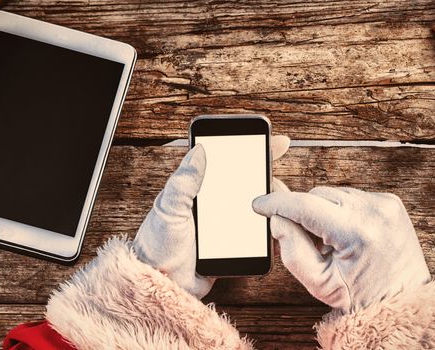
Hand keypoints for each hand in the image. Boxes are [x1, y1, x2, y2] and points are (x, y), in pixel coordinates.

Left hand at [133, 135, 290, 298]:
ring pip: (254, 207)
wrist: (160, 284)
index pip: (225, 162)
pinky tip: (276, 225)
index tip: (270, 140)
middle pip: (246, 182)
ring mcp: (224, 225)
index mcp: (196, 190)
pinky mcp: (232, 246)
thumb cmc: (156, 246)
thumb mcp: (168, 209)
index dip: (248, 149)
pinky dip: (266, 230)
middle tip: (277, 173)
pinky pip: (254, 235)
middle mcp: (213, 204)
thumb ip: (184, 181)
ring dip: (269, 203)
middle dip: (265, 174)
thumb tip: (199, 150)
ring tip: (278, 201)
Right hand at [253, 187, 429, 311]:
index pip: (305, 205)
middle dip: (303, 213)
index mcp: (358, 232)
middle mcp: (376, 211)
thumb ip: (291, 248)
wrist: (401, 301)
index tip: (259, 204)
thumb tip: (277, 217)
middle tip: (306, 241)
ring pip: (332, 193)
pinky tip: (344, 234)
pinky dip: (339, 211)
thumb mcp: (318, 283)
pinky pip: (350, 196)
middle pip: (317, 195)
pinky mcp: (390, 202)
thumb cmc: (362, 297)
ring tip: (330, 242)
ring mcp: (386, 204)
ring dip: (322, 212)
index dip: (277, 203)